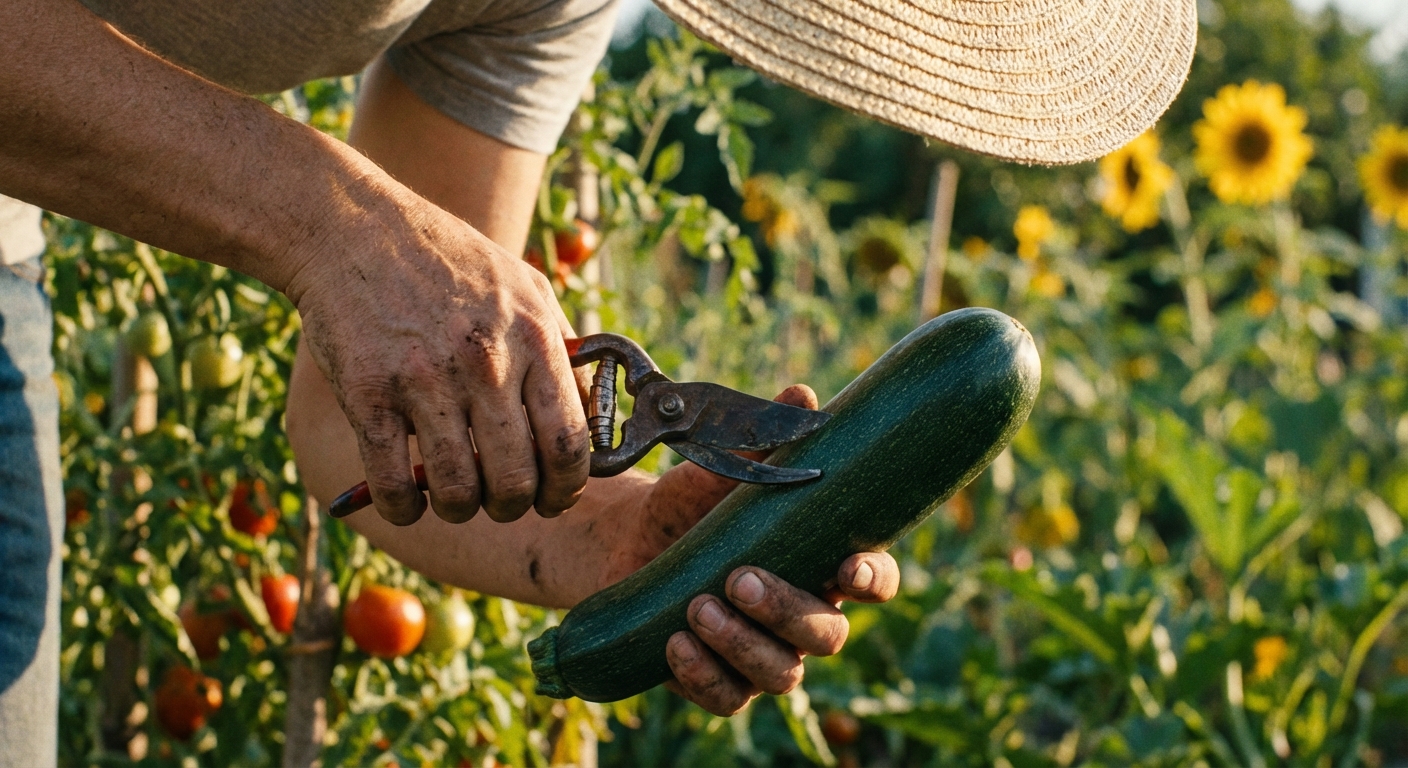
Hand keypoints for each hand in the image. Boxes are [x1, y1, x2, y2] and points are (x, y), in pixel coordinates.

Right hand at [286, 193, 589, 526]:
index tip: (555, 497)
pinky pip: (393, 483)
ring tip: (456, 500)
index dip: (567, 487)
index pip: (570, 444)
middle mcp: (485, 363)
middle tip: (503, 502)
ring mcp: (424, 380)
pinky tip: (406, 501)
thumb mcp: (524, 289)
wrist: (354, 230)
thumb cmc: (447, 262)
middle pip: (517, 479)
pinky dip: (403, 509)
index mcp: (533, 339)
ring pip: (458, 491)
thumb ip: (560, 351)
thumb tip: (591, 417)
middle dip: (514, 507)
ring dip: (460, 510)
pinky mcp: (367, 394)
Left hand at [598, 384, 899, 715]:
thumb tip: (801, 395)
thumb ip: (764, 441)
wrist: (632, 539)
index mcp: (822, 562)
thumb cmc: (695, 502)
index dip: (873, 579)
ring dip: (743, 644)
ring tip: (697, 606)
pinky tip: (675, 643)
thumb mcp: (722, 468)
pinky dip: (704, 675)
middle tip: (739, 578)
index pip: (875, 582)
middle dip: (787, 610)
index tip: (848, 567)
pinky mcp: (721, 680)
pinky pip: (728, 698)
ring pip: (782, 674)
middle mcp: (804, 615)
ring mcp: (765, 654)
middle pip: (827, 636)